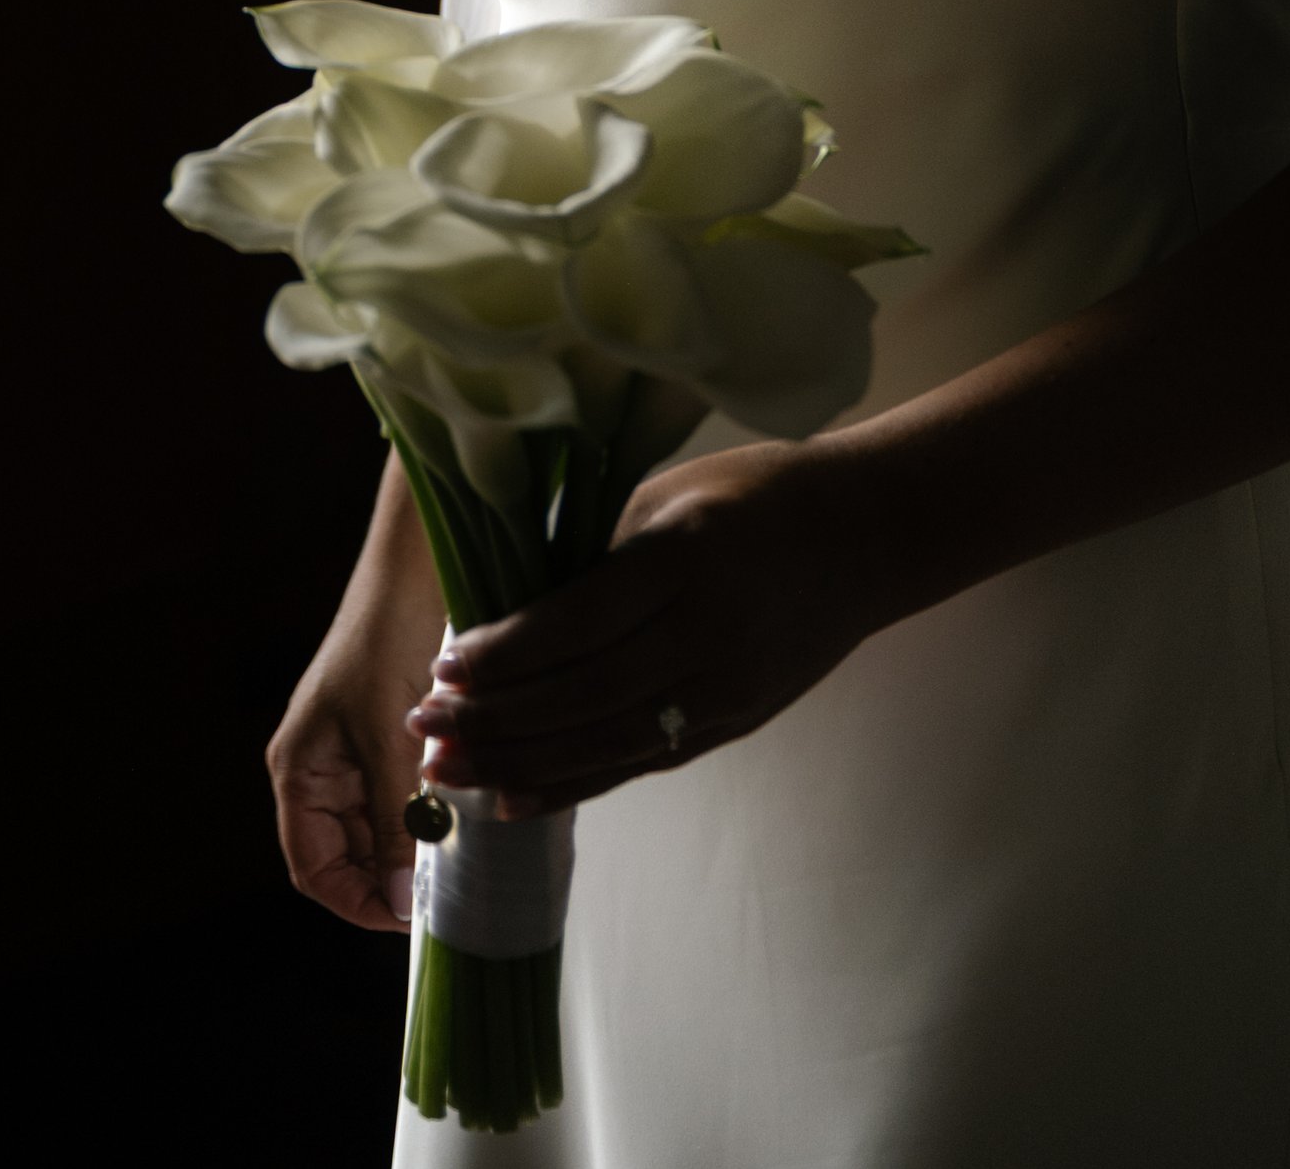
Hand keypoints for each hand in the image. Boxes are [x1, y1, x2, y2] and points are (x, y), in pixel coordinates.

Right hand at [268, 460, 445, 930]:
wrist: (413, 567)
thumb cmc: (385, 641)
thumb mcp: (388, 742)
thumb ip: (395, 824)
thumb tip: (398, 903)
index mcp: (299, 772)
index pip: (315, 870)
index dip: (355, 903)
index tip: (405, 921)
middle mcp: (319, 769)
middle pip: (347, 855)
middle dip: (389, 876)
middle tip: (441, 889)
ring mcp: (353, 753)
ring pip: (379, 829)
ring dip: (412, 844)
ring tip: (454, 849)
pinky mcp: (386, 736)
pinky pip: (400, 796)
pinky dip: (425, 810)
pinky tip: (458, 811)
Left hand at [406, 440, 884, 818]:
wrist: (866, 536)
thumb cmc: (759, 493)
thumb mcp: (673, 495)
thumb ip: (600, 552)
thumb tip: (508, 606)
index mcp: (687, 559)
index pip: (578, 622)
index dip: (506, 652)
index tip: (445, 662)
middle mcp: (707, 634)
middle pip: (583, 694)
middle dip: (494, 717)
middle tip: (422, 724)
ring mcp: (725, 690)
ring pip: (606, 742)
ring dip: (518, 762)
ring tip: (446, 772)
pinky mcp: (733, 724)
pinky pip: (640, 762)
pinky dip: (574, 783)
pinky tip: (515, 796)